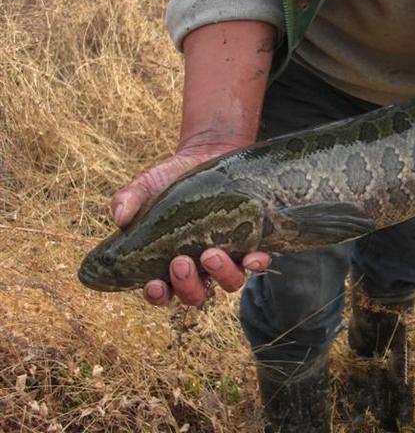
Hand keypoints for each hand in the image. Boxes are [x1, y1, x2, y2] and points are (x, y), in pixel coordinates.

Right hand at [111, 145, 270, 305]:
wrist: (203, 156)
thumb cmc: (170, 179)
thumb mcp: (146, 186)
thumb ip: (129, 200)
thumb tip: (119, 217)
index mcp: (168, 262)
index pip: (162, 292)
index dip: (158, 296)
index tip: (155, 284)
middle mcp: (199, 267)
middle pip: (195, 294)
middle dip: (188, 285)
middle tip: (181, 261)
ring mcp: (227, 257)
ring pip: (228, 283)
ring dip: (221, 275)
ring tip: (211, 254)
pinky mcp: (250, 242)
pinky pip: (257, 263)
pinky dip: (256, 264)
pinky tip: (253, 256)